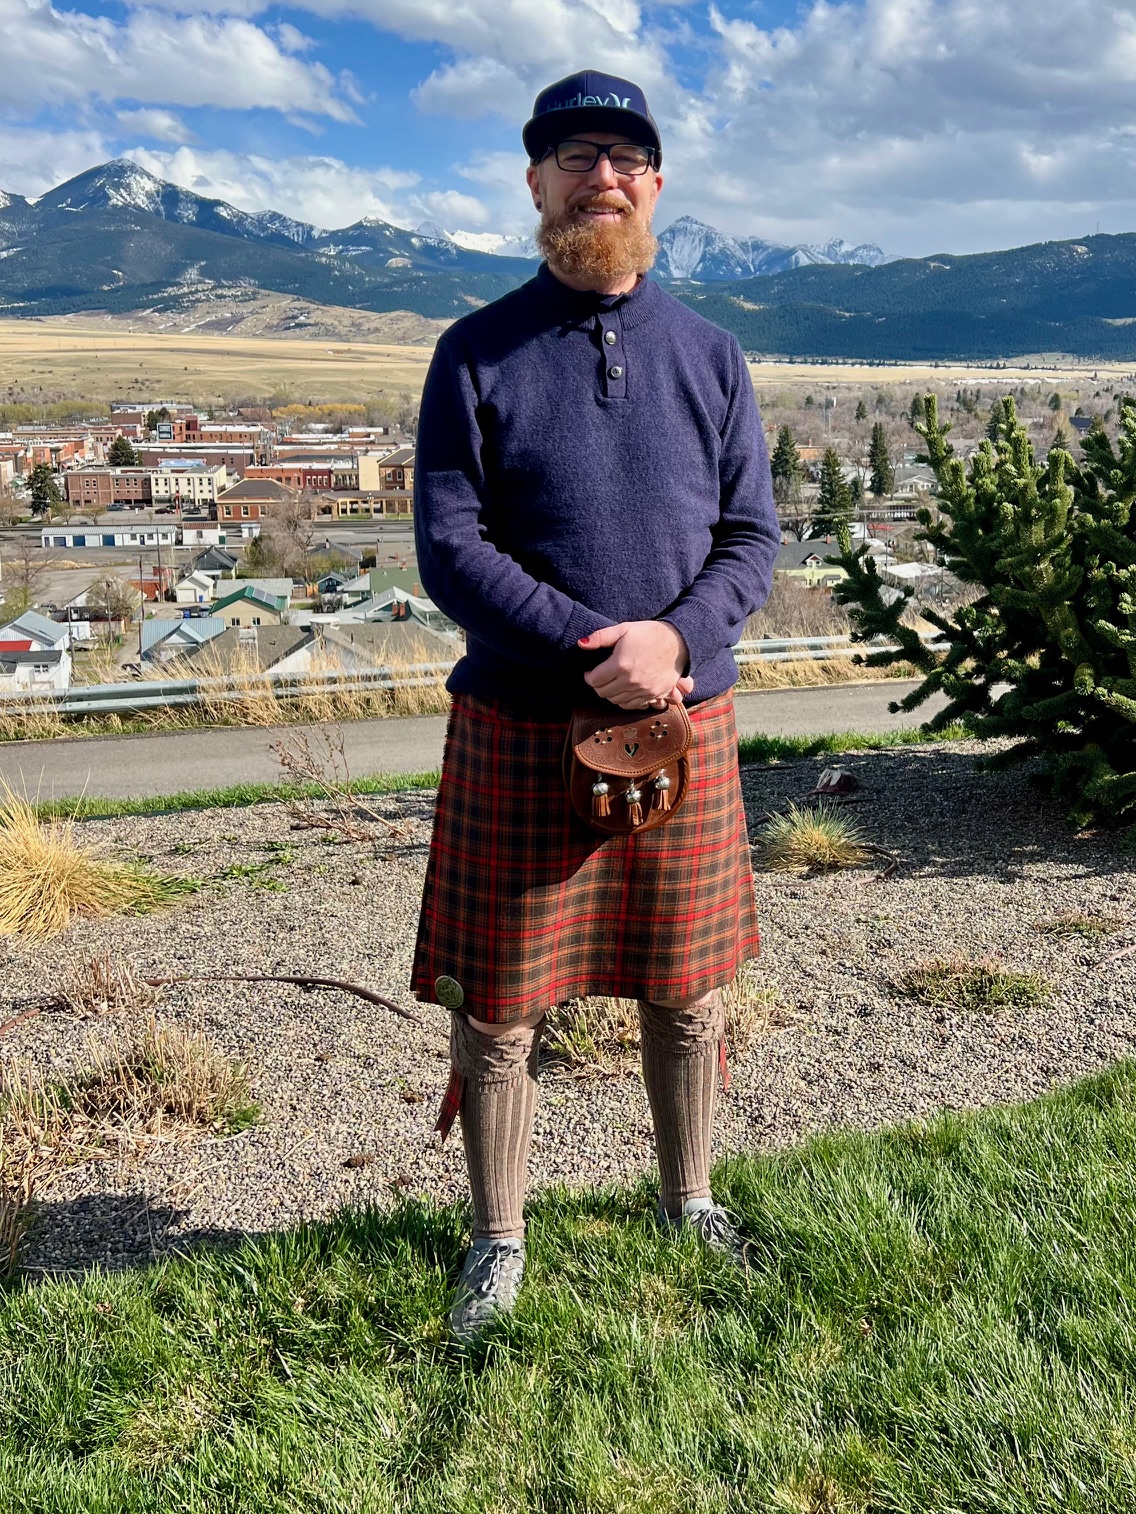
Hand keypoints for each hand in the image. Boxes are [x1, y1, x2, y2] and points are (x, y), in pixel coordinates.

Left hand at [579, 621, 693, 709]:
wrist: (679, 643)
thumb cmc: (649, 633)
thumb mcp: (624, 629)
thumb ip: (600, 637)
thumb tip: (580, 644)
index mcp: (620, 664)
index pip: (594, 680)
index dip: (588, 676)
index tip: (590, 671)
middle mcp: (630, 680)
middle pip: (603, 692)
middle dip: (597, 685)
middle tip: (599, 677)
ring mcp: (643, 690)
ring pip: (615, 701)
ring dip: (609, 694)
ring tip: (611, 683)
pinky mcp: (653, 695)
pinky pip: (631, 705)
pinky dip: (623, 701)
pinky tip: (623, 691)